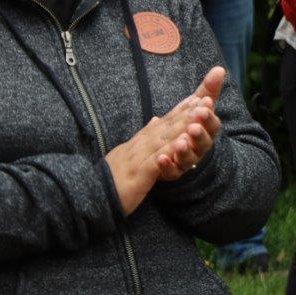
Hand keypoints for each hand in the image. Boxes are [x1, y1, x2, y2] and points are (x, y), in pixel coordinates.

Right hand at [104, 95, 215, 213]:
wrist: (87, 197)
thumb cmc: (109, 179)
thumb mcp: (127, 155)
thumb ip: (143, 137)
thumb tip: (156, 119)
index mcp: (138, 143)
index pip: (163, 123)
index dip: (181, 110)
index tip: (199, 97)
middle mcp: (138, 146)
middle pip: (167, 126)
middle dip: (188, 112)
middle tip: (207, 99)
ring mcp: (137, 158)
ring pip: (164, 138)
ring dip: (183, 125)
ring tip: (201, 113)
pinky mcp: (138, 174)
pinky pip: (157, 160)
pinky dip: (170, 151)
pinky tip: (184, 142)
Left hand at [155, 66, 227, 178]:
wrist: (179, 151)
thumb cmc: (192, 124)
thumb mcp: (199, 106)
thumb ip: (208, 89)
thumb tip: (219, 68)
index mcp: (207, 130)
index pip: (212, 124)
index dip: (208, 117)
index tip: (203, 107)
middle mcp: (200, 147)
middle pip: (203, 142)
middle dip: (198, 134)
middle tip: (193, 127)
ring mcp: (187, 160)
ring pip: (189, 158)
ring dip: (184, 150)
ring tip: (180, 143)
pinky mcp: (173, 172)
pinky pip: (171, 172)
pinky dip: (167, 166)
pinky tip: (160, 158)